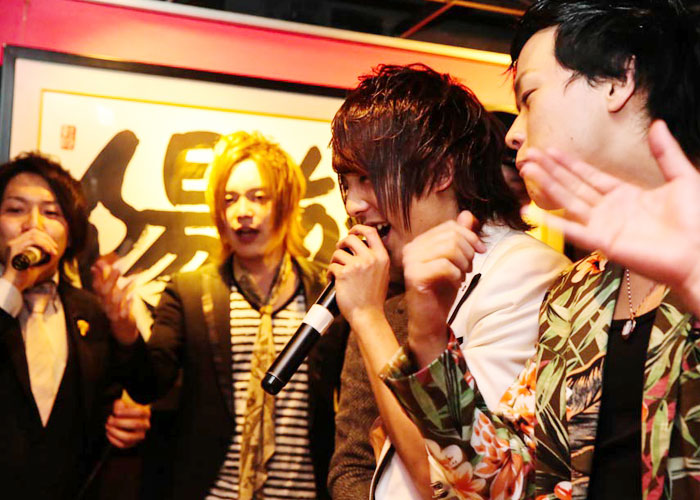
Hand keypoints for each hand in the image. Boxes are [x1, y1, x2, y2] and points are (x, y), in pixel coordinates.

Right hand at [1, 229, 59, 290]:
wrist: (13, 286)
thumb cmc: (23, 278)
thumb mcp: (37, 266)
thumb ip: (44, 261)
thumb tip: (54, 255)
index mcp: (16, 246)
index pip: (31, 233)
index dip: (44, 237)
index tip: (53, 247)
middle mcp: (13, 243)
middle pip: (34, 232)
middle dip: (48, 239)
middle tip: (55, 249)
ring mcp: (13, 245)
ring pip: (34, 235)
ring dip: (47, 242)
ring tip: (53, 251)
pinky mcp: (15, 249)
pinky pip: (32, 241)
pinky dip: (44, 245)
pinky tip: (50, 251)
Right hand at [91, 258, 138, 344]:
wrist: (122, 329)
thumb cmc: (115, 307)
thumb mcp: (109, 294)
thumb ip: (103, 280)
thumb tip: (95, 266)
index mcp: (102, 298)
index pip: (97, 286)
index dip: (98, 275)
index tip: (100, 263)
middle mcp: (106, 304)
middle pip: (105, 292)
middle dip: (110, 280)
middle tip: (117, 269)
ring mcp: (114, 312)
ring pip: (116, 301)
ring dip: (124, 290)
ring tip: (132, 280)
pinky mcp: (123, 319)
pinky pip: (125, 311)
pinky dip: (128, 304)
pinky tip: (133, 297)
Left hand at [106, 396, 150, 448]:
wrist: (127, 419)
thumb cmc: (126, 411)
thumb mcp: (124, 404)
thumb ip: (121, 404)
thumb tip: (119, 405)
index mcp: (146, 413)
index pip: (139, 412)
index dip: (126, 412)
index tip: (115, 411)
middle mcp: (145, 425)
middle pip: (135, 424)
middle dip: (119, 422)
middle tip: (110, 420)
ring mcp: (139, 436)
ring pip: (128, 437)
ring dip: (115, 432)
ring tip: (108, 427)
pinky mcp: (132, 443)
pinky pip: (123, 445)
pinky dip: (113, 439)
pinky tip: (109, 433)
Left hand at [328, 224, 389, 328]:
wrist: (368, 315)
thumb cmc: (373, 298)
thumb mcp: (383, 274)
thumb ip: (375, 259)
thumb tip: (360, 245)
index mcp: (382, 257)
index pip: (370, 232)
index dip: (358, 228)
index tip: (351, 232)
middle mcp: (370, 258)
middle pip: (350, 238)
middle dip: (341, 243)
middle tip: (339, 250)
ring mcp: (357, 265)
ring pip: (338, 253)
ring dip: (334, 261)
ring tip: (337, 271)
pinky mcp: (344, 273)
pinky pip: (331, 266)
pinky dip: (329, 274)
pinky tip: (333, 281)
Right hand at [403, 211, 484, 365]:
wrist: (430, 320)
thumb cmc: (441, 291)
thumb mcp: (456, 261)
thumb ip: (460, 237)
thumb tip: (468, 214)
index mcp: (419, 242)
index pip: (449, 226)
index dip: (470, 235)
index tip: (481, 250)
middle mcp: (411, 248)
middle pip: (451, 235)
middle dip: (468, 250)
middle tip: (469, 267)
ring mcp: (410, 262)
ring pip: (449, 248)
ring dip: (463, 262)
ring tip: (462, 274)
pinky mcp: (415, 276)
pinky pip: (445, 265)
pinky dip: (457, 274)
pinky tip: (456, 282)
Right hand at [520, 120, 699, 314]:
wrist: (698, 252)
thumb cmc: (696, 221)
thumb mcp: (682, 178)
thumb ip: (666, 152)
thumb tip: (657, 124)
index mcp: (626, 195)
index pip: (590, 176)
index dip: (570, 163)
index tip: (551, 150)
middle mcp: (609, 210)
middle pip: (572, 185)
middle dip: (550, 170)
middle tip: (530, 155)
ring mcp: (603, 226)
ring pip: (567, 200)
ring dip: (546, 185)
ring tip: (526, 170)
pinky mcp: (602, 241)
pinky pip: (571, 229)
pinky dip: (549, 221)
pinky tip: (529, 211)